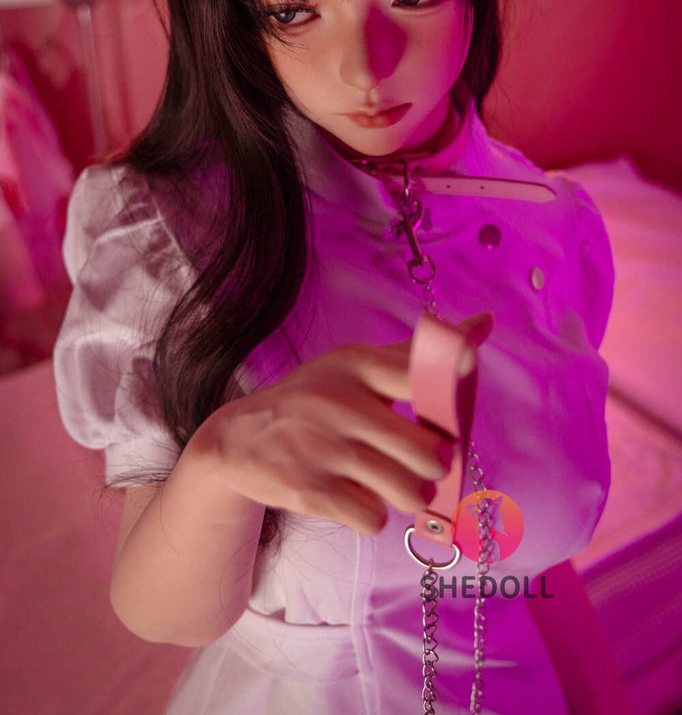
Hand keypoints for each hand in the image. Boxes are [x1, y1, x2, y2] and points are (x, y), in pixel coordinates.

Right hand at [195, 339, 456, 535]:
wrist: (237, 439)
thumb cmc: (314, 399)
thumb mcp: (354, 366)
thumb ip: (416, 353)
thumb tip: (486, 322)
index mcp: (356, 365)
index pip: (421, 369)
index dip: (453, 382)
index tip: (460, 394)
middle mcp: (341, 403)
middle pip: (430, 453)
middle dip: (435, 466)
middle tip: (421, 462)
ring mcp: (324, 448)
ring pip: (409, 491)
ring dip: (409, 494)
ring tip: (393, 481)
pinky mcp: (310, 490)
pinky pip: (373, 519)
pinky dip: (371, 514)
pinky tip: (355, 495)